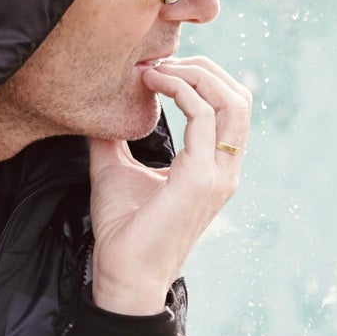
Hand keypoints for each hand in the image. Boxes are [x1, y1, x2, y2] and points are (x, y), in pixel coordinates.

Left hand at [87, 56, 251, 314]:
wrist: (123, 274)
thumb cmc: (122, 229)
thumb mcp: (115, 169)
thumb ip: (115, 137)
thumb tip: (99, 106)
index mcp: (212, 167)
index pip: (227, 106)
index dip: (196, 77)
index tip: (153, 69)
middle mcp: (224, 169)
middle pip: (237, 96)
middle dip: (201, 68)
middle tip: (158, 61)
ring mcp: (219, 174)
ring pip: (231, 101)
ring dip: (193, 74)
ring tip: (155, 69)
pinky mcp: (201, 178)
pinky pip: (204, 117)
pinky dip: (181, 91)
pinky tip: (152, 85)